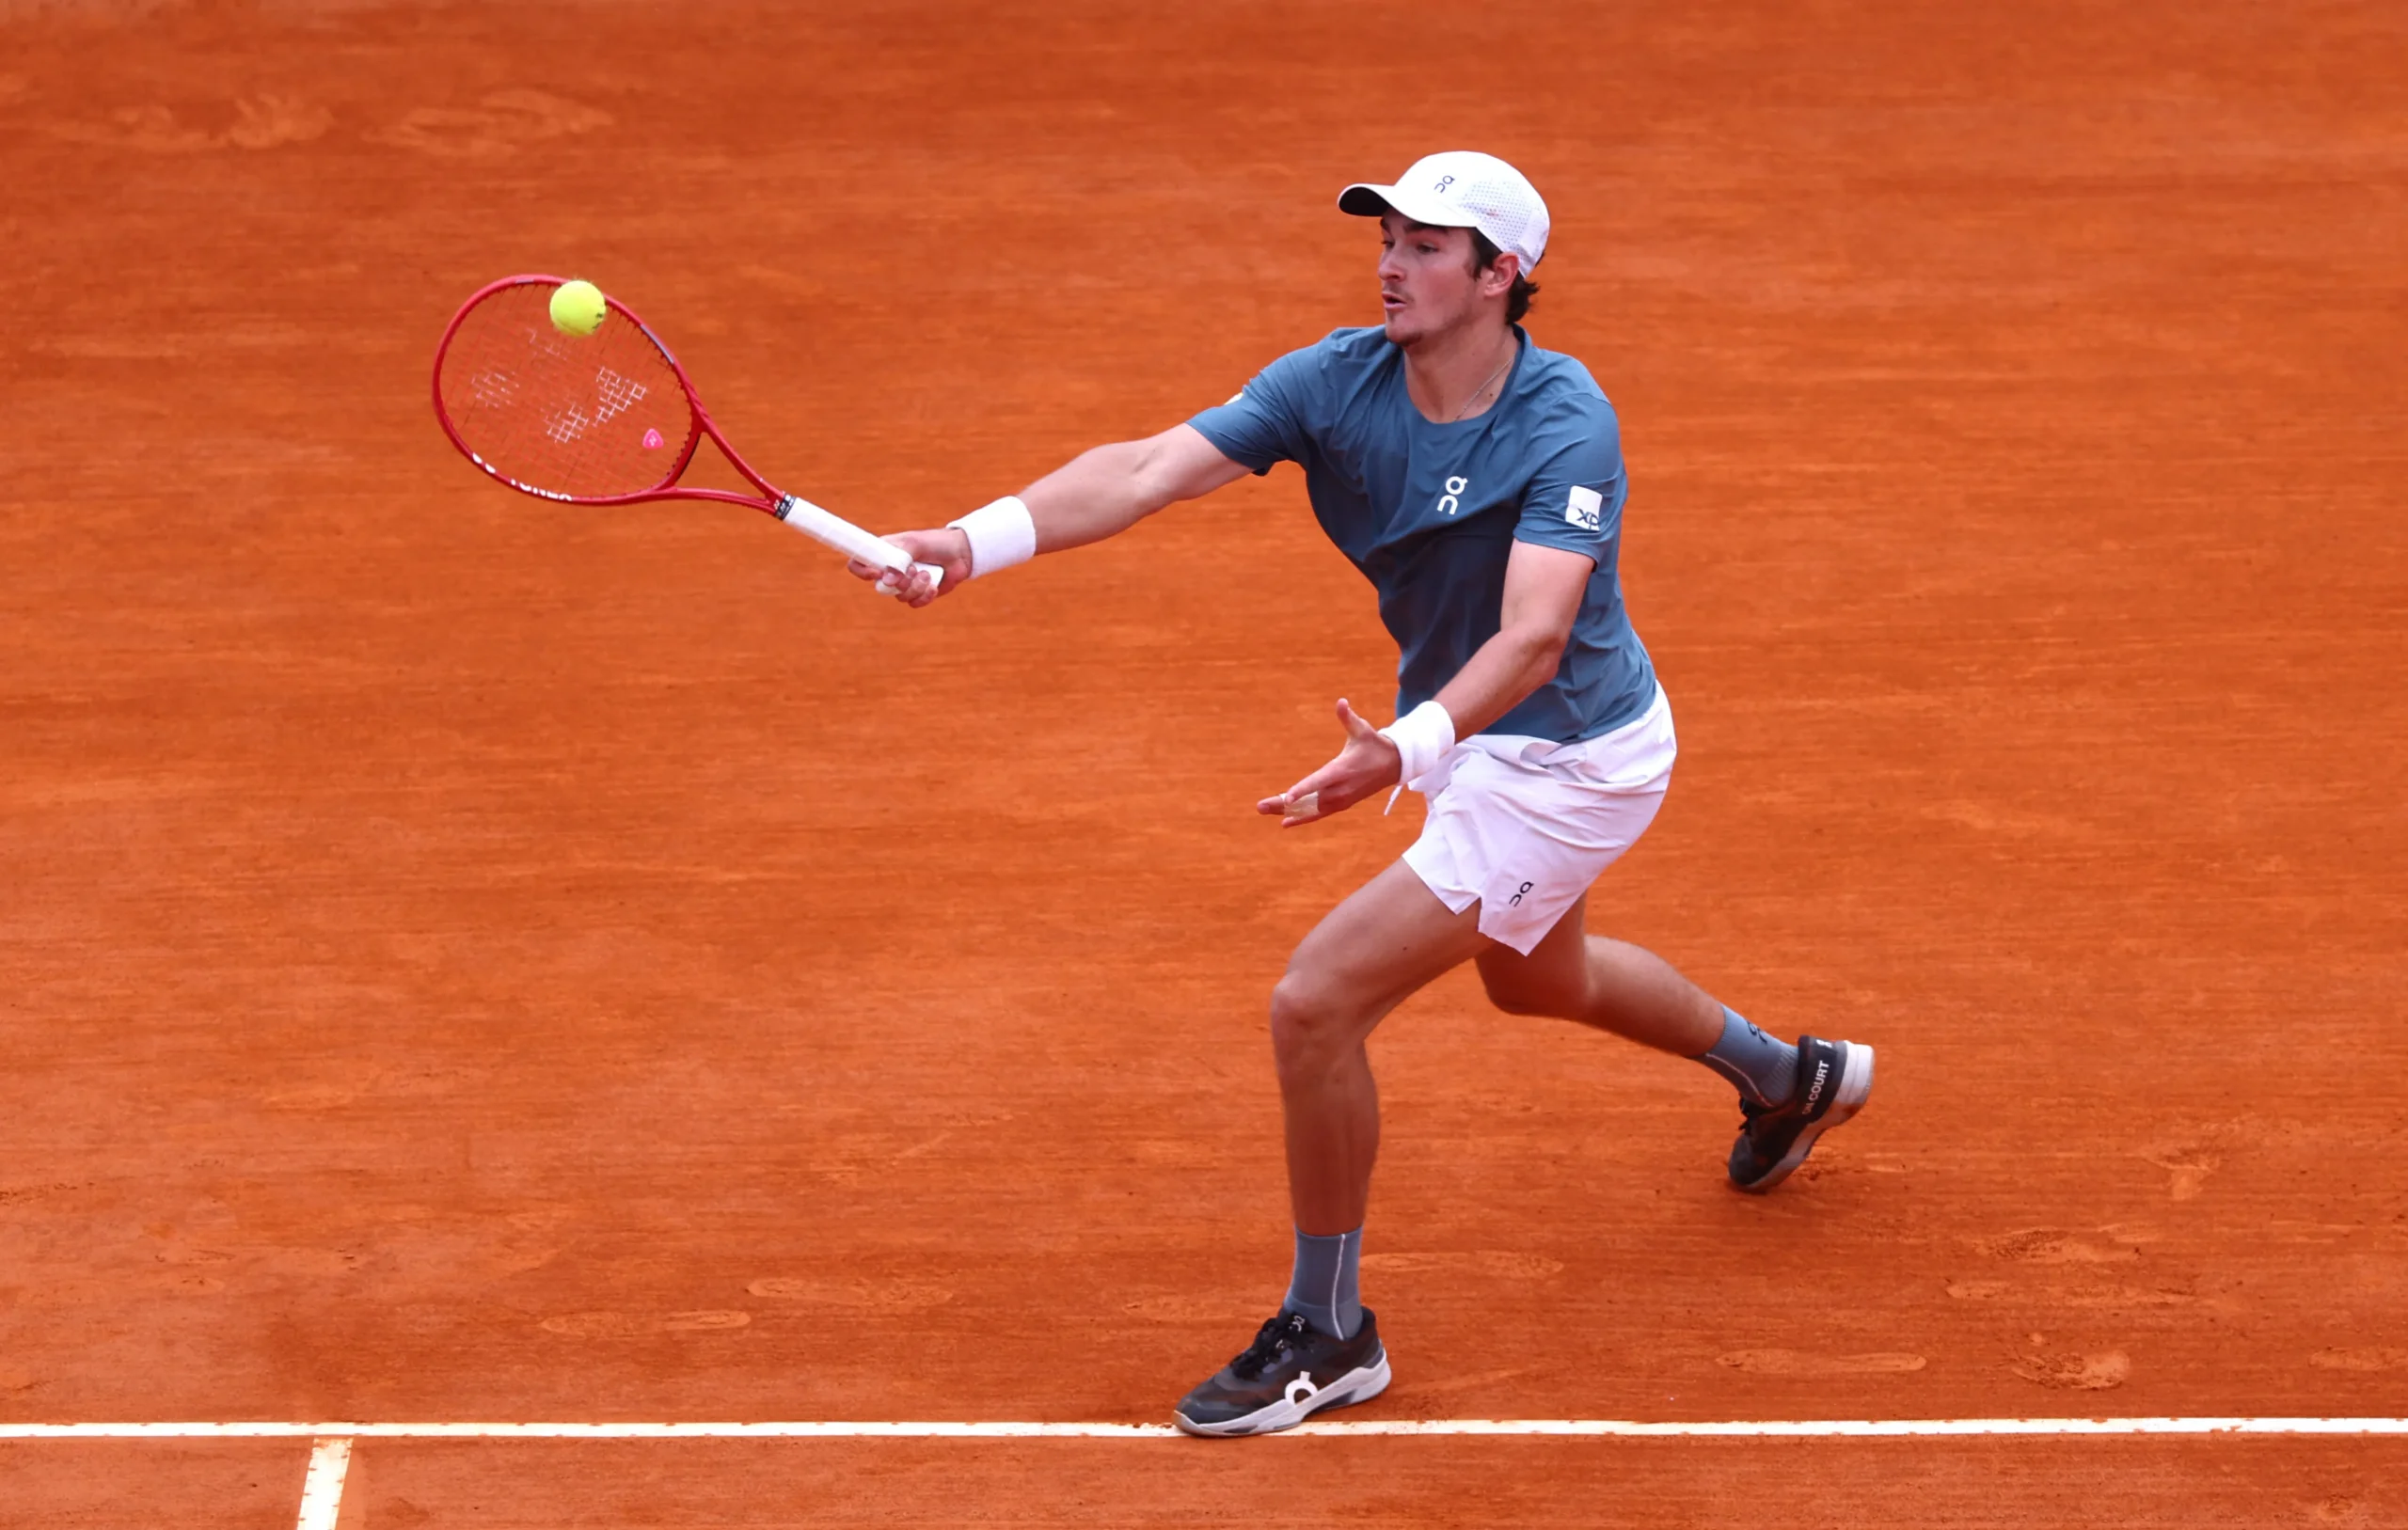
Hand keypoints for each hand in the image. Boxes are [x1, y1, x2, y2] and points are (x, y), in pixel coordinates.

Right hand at [848, 528, 971, 607]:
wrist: (961, 553)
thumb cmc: (935, 542)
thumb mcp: (914, 543)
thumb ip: (899, 559)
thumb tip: (887, 580)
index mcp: (883, 553)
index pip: (859, 563)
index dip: (862, 572)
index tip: (877, 573)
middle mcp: (890, 569)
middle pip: (880, 587)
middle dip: (900, 582)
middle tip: (913, 570)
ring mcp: (904, 583)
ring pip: (899, 597)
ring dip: (916, 587)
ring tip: (928, 574)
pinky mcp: (918, 594)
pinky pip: (913, 603)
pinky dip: (924, 596)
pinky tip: (934, 586)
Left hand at [1257, 698, 1401, 828]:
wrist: (1394, 765)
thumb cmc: (1374, 744)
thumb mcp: (1362, 729)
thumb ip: (1348, 718)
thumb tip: (1341, 702)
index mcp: (1342, 770)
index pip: (1318, 782)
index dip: (1302, 790)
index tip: (1287, 797)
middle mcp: (1339, 789)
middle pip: (1307, 800)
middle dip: (1283, 804)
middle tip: (1260, 806)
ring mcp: (1341, 800)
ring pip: (1310, 810)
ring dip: (1288, 811)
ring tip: (1263, 809)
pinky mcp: (1342, 805)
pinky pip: (1318, 814)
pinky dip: (1302, 818)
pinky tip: (1285, 822)